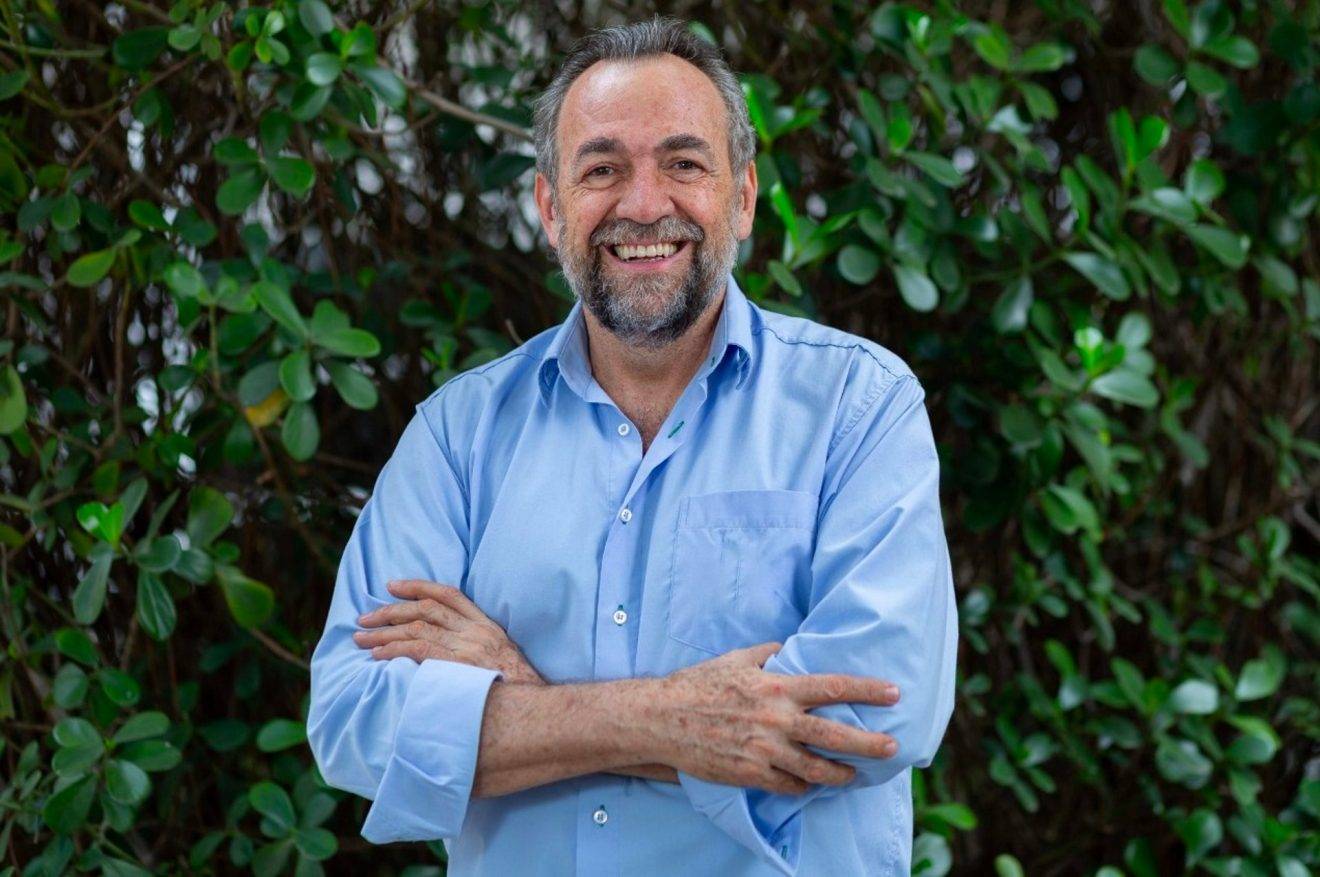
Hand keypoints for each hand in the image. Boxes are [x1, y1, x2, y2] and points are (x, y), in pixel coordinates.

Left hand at [354, 579, 545, 684]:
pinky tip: (377, 656)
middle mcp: (475, 631)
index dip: (417, 586)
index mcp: (485, 624)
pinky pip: (420, 651)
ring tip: (361, 639)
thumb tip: (445, 645)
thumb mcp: (503, 656)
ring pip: (417, 629)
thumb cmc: (517, 688)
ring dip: (384, 633)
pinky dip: (394, 651)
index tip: (392, 586)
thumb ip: (477, 645)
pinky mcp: (459, 666)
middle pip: (426, 610)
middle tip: (364, 619)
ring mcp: (468, 648)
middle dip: (390, 611)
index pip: (448, 594)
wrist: (535, 707)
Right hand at [653, 641, 900, 794]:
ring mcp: (765, 751)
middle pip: (834, 735)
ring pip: (815, 770)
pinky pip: (787, 786)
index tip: (893, 693)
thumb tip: (787, 648)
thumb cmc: (697, 684)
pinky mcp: (750, 774)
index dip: (867, 690)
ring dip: (840, 774)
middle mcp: (777, 720)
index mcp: (776, 687)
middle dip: (869, 743)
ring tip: (854, 774)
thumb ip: (766, 653)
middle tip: (892, 748)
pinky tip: (811, 785)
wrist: (661, 719)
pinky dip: (803, 786)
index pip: (832, 687)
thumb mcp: (735, 659)